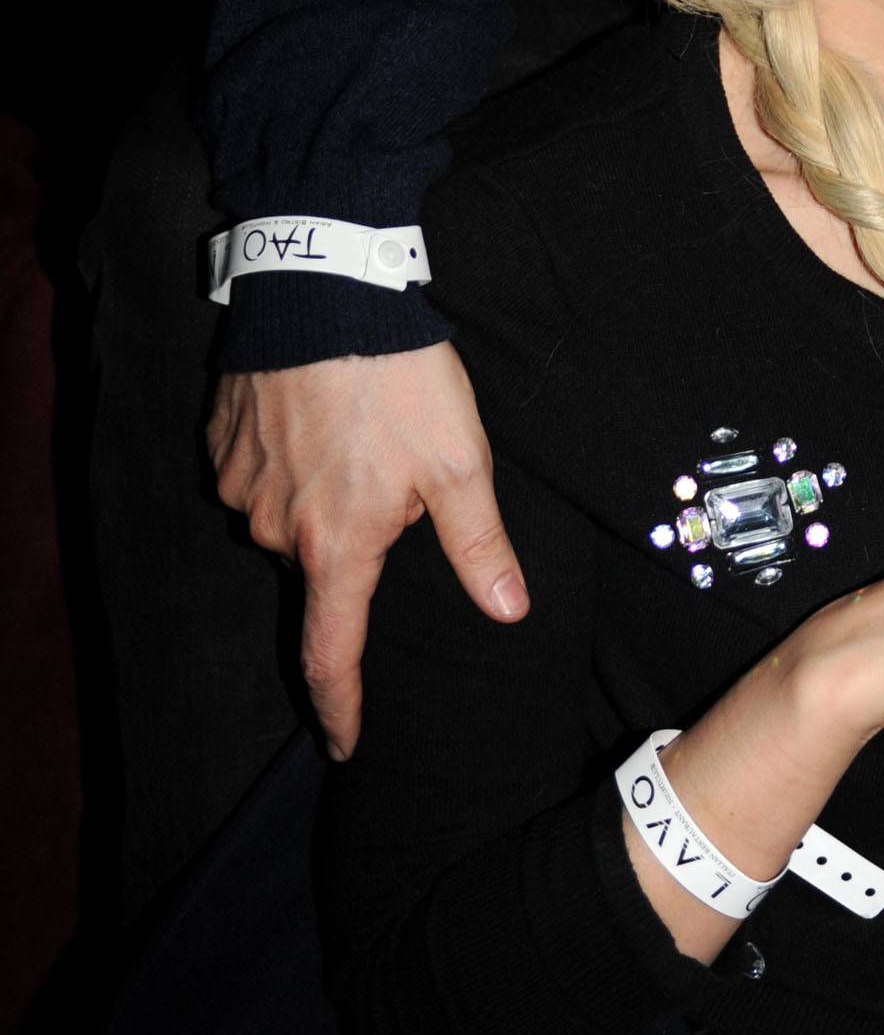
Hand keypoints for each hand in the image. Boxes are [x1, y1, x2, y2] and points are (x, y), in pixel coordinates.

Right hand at [207, 341, 526, 756]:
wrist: (323, 290)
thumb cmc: (398, 378)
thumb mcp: (460, 461)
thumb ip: (480, 545)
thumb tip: (510, 612)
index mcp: (337, 546)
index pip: (330, 653)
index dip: (338, 707)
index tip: (343, 744)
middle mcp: (277, 529)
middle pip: (319, 565)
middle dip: (354, 543)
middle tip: (396, 475)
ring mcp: (242, 486)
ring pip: (288, 515)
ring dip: (322, 495)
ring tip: (361, 432)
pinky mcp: (222, 443)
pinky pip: (259, 474)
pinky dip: (290, 460)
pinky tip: (320, 415)